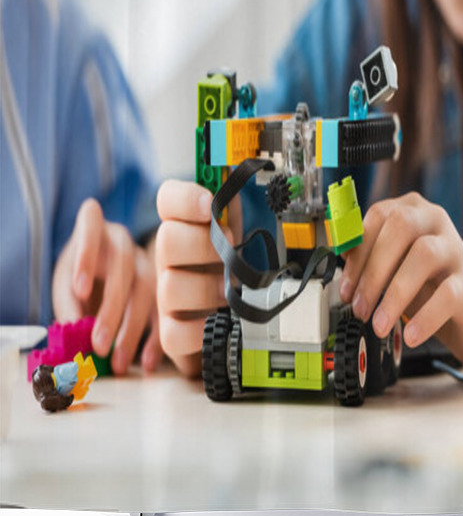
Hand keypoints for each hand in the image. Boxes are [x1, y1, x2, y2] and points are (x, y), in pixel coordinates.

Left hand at [52, 198, 161, 374]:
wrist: (105, 275)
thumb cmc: (81, 276)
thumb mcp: (66, 285)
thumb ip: (69, 305)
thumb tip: (75, 335)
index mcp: (97, 230)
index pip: (91, 226)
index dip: (86, 256)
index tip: (79, 290)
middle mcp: (125, 242)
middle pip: (123, 269)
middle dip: (111, 310)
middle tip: (99, 345)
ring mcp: (148, 262)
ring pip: (147, 291)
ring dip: (132, 330)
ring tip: (117, 362)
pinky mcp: (163, 286)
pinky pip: (164, 311)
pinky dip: (154, 339)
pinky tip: (146, 363)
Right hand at [155, 179, 238, 375]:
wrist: (233, 311)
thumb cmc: (236, 264)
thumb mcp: (240, 229)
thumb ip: (237, 205)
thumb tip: (242, 182)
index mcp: (184, 226)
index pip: (168, 199)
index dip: (184, 199)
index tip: (208, 205)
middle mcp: (169, 258)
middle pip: (167, 240)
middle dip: (205, 243)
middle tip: (233, 248)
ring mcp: (168, 295)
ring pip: (171, 285)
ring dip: (208, 286)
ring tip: (231, 288)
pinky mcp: (173, 332)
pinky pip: (174, 333)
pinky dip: (200, 328)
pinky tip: (220, 318)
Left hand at [338, 192, 462, 366]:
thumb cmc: (430, 282)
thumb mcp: (394, 265)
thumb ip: (368, 258)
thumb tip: (339, 262)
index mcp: (412, 210)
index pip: (379, 216)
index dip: (357, 252)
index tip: (345, 287)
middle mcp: (435, 221)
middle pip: (401, 227)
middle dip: (373, 270)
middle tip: (359, 307)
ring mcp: (456, 249)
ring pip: (424, 255)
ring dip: (394, 294)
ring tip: (379, 324)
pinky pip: (447, 294)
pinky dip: (424, 317)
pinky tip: (410, 335)